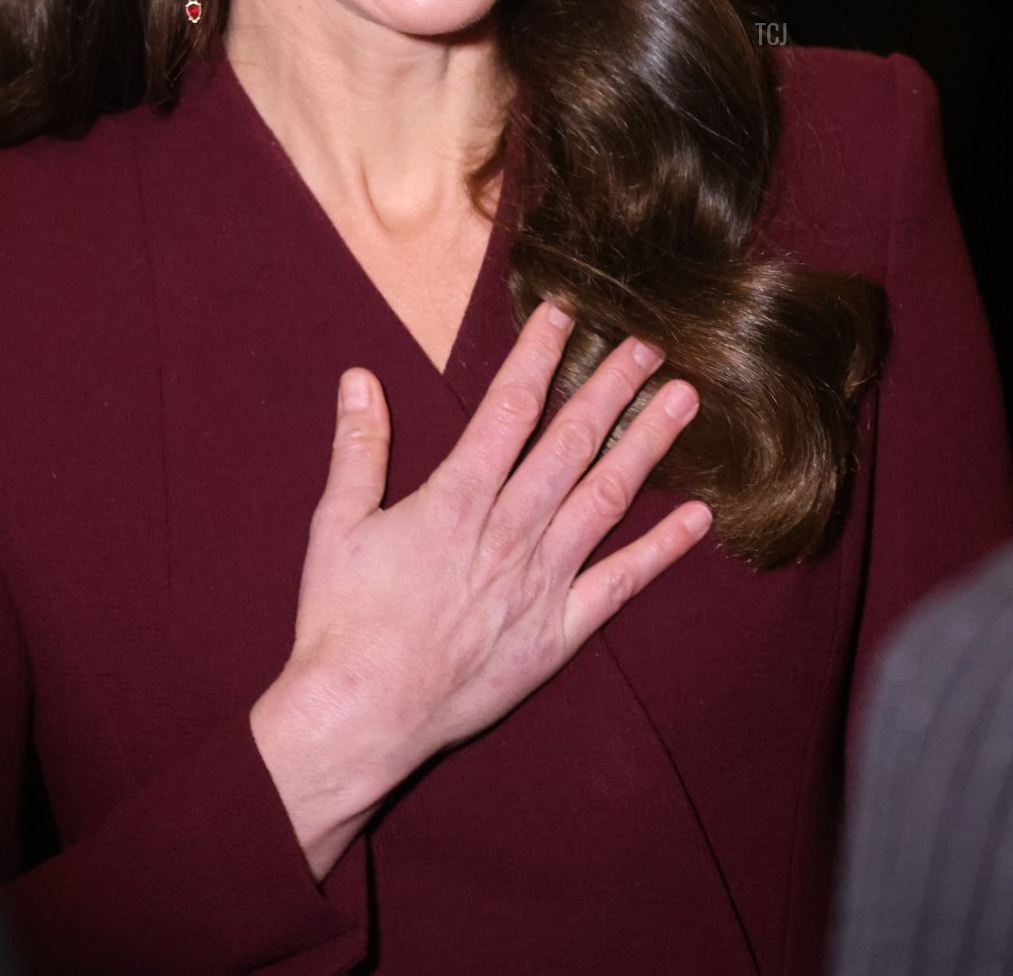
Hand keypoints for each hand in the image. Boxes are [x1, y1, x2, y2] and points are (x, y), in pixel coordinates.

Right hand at [250, 303, 709, 877]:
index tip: (566, 315)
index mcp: (455, 500)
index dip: (539, 356)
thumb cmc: (342, 621)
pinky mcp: (558, 633)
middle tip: (649, 343)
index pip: (508, 409)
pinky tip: (696, 517)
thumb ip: (358, 448)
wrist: (361, 717)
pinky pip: (621, 584)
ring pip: (604, 499)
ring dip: (645, 445)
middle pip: (569, 443)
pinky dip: (661, 550)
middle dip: (611, 387)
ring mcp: (540, 583)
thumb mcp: (336, 523)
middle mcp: (508, 532)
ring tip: (681, 400)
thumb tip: (360, 377)